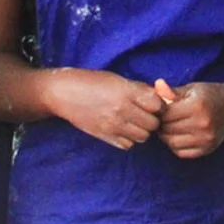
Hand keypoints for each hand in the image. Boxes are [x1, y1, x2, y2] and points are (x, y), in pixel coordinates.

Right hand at [49, 69, 164, 149]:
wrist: (64, 93)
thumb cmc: (91, 81)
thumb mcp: (117, 79)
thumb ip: (138, 89)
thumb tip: (159, 97)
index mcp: (125, 92)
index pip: (157, 104)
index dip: (158, 104)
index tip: (152, 103)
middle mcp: (121, 110)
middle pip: (152, 124)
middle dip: (152, 119)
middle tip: (144, 114)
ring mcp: (112, 125)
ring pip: (143, 137)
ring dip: (142, 130)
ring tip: (134, 122)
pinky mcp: (104, 136)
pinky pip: (128, 145)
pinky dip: (129, 139)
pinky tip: (123, 129)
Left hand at [155, 79, 223, 158]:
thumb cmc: (208, 95)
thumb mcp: (191, 88)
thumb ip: (172, 91)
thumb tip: (156, 86)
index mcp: (197, 105)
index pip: (166, 114)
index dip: (159, 112)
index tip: (160, 109)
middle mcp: (202, 124)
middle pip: (167, 129)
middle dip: (161, 124)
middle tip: (163, 119)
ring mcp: (206, 139)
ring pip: (172, 143)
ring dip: (166, 136)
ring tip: (170, 127)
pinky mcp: (207, 149)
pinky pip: (181, 153)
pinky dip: (176, 146)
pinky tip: (179, 136)